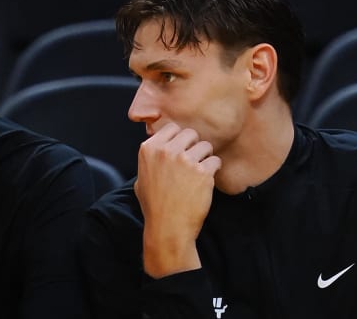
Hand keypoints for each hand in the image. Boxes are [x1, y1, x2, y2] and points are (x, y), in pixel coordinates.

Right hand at [134, 123, 220, 277]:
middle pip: (190, 133)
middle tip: (192, 163)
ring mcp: (185, 160)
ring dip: (205, 158)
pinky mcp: (203, 172)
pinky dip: (213, 171)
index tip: (180, 151)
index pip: (171, 128)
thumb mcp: (141, 179)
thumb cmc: (154, 206)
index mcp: (149, 149)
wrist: (168, 228)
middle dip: (194, 146)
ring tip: (199, 175)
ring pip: (205, 146)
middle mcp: (166, 151)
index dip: (178, 139)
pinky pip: (215, 161)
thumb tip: (158, 149)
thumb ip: (150, 161)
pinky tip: (205, 183)